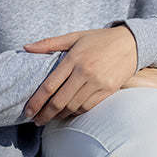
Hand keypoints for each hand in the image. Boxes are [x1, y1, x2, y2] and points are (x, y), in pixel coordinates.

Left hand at [23, 26, 137, 125]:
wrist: (130, 43)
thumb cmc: (99, 39)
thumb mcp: (74, 37)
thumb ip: (49, 43)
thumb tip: (26, 47)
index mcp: (74, 58)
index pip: (50, 84)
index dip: (37, 101)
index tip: (28, 110)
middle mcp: (85, 71)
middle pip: (60, 100)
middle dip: (45, 114)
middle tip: (36, 120)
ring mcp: (98, 83)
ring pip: (73, 106)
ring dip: (59, 115)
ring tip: (50, 117)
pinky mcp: (108, 91)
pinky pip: (88, 107)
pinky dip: (76, 112)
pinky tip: (68, 113)